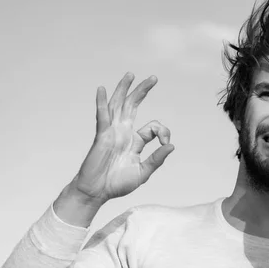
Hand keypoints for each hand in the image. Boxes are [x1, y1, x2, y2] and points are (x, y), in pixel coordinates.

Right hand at [73, 72, 174, 204]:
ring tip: (130, 74)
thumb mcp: (143, 172)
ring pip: (118, 106)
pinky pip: (102, 117)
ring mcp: (111, 133)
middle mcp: (123, 133)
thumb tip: (172, 146)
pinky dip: (102, 103)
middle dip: (142, 91)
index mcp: (135, 141)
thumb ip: (157, 159)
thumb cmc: (117, 184)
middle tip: (154, 78)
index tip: (166, 143)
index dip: (164, 132)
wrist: (96, 192)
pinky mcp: (101, 136)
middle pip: (133, 106)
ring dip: (123, 89)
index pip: (153, 127)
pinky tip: (102, 90)